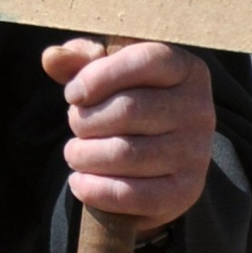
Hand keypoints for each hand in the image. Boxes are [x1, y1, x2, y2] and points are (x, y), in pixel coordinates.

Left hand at [42, 35, 214, 229]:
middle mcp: (199, 110)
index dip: (98, 76)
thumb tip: (52, 58)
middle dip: (86, 120)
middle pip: (129, 110)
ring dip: (84, 155)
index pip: (144, 60)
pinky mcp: (186, 191)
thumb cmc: (129, 100)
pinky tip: (79, 182)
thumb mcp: (109, 72)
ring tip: (74, 153)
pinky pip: (133, 194)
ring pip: (125, 154)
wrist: (160, 157)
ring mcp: (196, 153)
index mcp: (186, 69)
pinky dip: (96, 190)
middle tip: (75, 125)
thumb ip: (81, 59)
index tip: (72, 93)